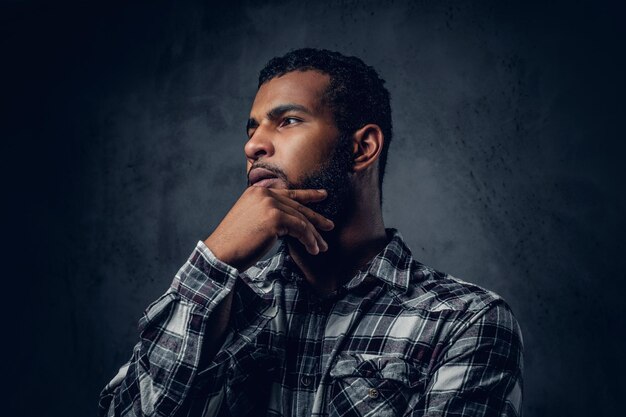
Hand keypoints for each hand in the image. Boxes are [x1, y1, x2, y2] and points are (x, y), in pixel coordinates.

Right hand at [203, 187, 334, 270]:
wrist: (221, 254)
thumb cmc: (235, 244)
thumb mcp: (251, 221)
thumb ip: (268, 214)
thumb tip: (290, 222)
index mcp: (256, 192)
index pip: (288, 193)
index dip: (308, 194)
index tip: (323, 195)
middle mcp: (264, 194)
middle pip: (297, 206)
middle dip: (315, 219)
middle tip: (330, 226)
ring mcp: (269, 204)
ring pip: (301, 219)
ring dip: (313, 235)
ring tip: (322, 247)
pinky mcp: (275, 218)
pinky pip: (300, 229)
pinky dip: (309, 240)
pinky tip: (313, 249)